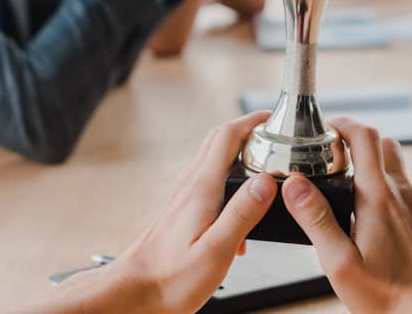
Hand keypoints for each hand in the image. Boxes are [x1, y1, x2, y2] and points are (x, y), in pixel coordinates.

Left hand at [40, 112, 275, 313]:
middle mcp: (191, 186)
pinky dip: (232, 187)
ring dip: (242, 158)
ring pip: (215, 161)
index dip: (253, 120)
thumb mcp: (216, 250)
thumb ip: (242, 214)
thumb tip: (266, 183)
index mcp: (202, 189)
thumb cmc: (170, 279)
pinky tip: (244, 219)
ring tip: (266, 174)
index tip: (276, 119)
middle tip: (276, 139)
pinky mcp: (183, 211)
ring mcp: (185, 197)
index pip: (227, 136)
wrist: (135, 293)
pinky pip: (211, 184)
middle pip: (220, 140)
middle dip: (250, 132)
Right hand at [282, 118, 411, 313]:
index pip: (364, 136)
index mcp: (379, 197)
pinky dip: (383, 186)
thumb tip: (294, 185)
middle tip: (332, 153)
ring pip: (395, 164)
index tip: (323, 129)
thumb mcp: (341, 262)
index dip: (342, 123)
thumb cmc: (391, 297)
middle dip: (355, 138)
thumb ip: (316, 219)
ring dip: (370, 162)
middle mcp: (402, 194)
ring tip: (345, 184)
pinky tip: (366, 214)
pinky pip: (403, 188)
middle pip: (382, 142)